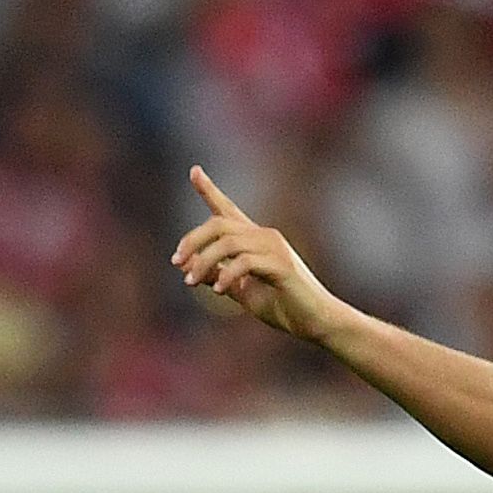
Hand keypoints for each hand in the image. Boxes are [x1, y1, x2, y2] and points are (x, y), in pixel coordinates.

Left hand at [171, 167, 347, 342]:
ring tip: (191, 282)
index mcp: (254, 240)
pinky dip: (226, 274)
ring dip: (204, 261)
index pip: (228, 209)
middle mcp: (264, 237)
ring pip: (228, 241)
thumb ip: (219, 276)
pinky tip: (218, 290)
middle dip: (193, 240)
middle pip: (219, 223)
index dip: (210, 190)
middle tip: (176, 262)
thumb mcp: (242, 292)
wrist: (316, 321)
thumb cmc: (283, 307)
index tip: (194, 171)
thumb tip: (189, 267)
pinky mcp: (281, 265)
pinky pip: (245, 262)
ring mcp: (274, 248)